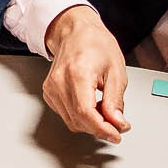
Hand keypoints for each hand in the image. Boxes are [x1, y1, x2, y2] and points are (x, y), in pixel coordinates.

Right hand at [43, 5, 131, 143]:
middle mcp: (59, 82)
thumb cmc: (96, 44)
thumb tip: (117, 123)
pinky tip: (92, 106)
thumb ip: (116, 100)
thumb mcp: (116, 70)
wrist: (75, 32)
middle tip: (118, 125)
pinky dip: (81, 117)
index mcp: (77, 73)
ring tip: (106, 112)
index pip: (86, 113)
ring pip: (71, 121)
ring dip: (91, 124)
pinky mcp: (49, 93)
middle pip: (78, 120)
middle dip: (100, 128)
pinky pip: (66, 115)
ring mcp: (51, 88)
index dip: (103, 129)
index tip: (116, 134)